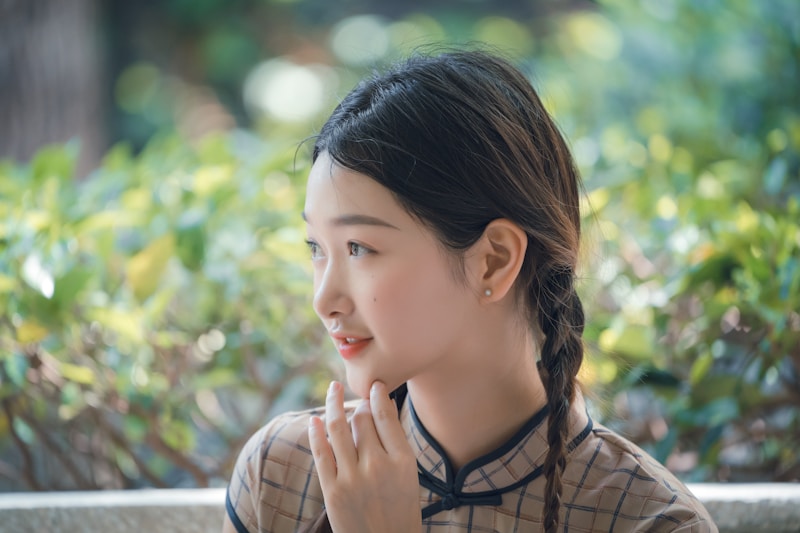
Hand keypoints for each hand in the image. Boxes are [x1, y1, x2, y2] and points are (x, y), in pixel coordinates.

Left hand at [309, 380, 420, 532]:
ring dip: (334, 403)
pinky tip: (315, 419)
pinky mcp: (332, 491)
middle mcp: (378, 466)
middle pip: (361, 420)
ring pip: (339, 428)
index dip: (378, 396)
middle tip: (356, 399)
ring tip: (332, 389)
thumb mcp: (409, 476)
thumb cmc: (400, 511)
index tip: (375, 385)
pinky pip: (321, 452)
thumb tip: (381, 405)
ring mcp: (353, 478)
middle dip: (358, 405)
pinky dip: (316, 432)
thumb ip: (395, 443)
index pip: (385, 416)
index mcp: (403, 461)